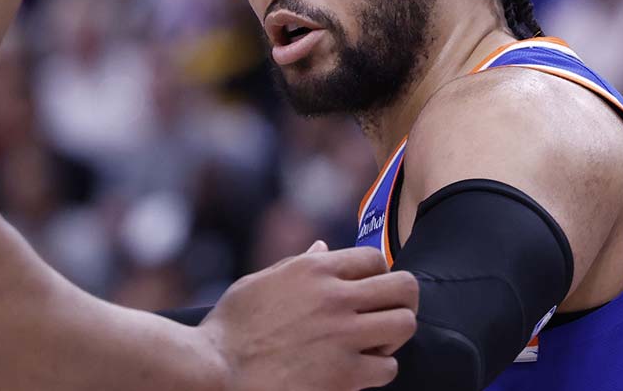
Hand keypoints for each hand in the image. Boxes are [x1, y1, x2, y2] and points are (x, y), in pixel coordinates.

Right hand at [201, 241, 417, 390]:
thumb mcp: (259, 282)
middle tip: (386, 313)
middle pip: (404, 286)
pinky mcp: (345, 374)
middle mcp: (334, 296)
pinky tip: (358, 370)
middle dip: (401, 299)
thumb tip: (323, 249)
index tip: (367, 290)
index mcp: (313, 270)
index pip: (374, 258)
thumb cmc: (231, 325)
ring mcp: (343, 335)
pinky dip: (378, 370)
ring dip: (393, 335)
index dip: (377, 274)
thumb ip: (297, 264)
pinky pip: (389, 368)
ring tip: (374, 343)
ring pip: (405, 325)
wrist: (217, 368)